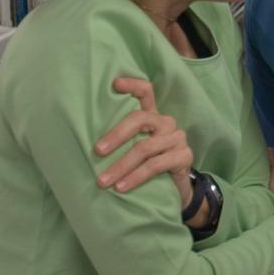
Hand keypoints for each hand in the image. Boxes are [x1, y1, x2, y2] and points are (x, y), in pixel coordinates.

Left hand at [95, 77, 194, 212]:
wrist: (176, 190)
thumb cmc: (148, 166)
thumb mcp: (136, 149)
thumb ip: (122, 141)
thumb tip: (89, 145)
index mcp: (152, 117)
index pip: (146, 92)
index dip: (132, 85)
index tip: (114, 84)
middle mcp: (166, 123)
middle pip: (140, 119)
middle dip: (116, 135)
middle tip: (97, 151)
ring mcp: (177, 138)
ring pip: (144, 147)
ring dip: (120, 166)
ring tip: (103, 181)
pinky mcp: (184, 156)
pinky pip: (156, 165)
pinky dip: (135, 177)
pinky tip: (121, 187)